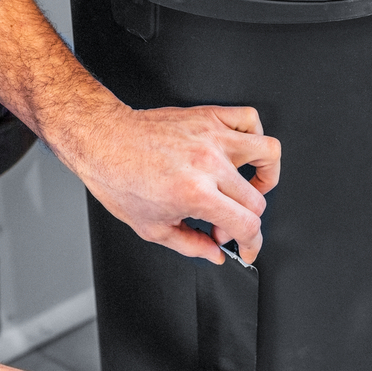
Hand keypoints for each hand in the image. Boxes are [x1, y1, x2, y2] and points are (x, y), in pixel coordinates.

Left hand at [0, 0, 280, 264]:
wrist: (103, 141)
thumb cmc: (119, 179)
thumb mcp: (152, 227)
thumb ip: (191, 245)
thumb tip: (215, 254)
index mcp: (196, 193)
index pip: (247, 224)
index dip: (252, 243)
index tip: (246, 246)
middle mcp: (209, 163)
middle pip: (257, 198)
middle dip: (245, 220)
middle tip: (225, 223)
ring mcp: (212, 137)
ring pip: (268, 152)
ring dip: (266, 175)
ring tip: (251, 184)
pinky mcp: (209, 116)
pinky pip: (250, 118)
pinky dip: (255, 134)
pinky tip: (241, 150)